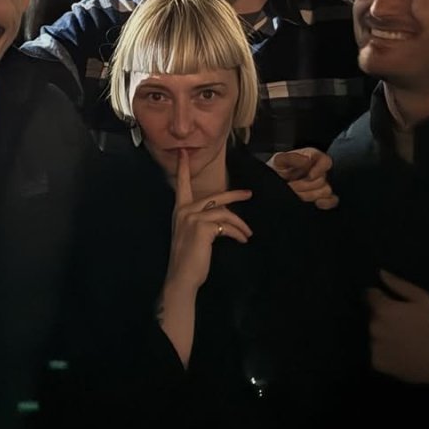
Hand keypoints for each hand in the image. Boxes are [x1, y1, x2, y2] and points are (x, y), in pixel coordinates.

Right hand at [164, 150, 251, 295]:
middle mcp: (184, 210)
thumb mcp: (192, 234)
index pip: (181, 184)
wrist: (182, 277)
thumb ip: (201, 221)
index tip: (183, 152)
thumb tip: (222, 216)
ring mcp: (193, 217)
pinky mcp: (203, 227)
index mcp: (179, 210)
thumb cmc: (188, 258)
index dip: (183, 167)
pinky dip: (237, 233)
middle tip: (248, 194)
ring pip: (225, 213)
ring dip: (240, 224)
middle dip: (235, 195)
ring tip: (248, 234)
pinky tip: (242, 240)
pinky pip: (227, 226)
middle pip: (216, 196)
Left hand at [268, 148, 337, 209]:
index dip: (320, 169)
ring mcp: (320, 185)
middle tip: (291, 186)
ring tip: (294, 194)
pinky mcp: (321, 198)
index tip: (309, 176)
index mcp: (310, 158)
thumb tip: (306, 160)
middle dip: (305, 185)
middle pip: (323, 179)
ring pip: (326, 191)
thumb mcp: (278, 161)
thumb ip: (290, 157)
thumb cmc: (274, 171)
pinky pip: (332, 200)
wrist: (269, 188)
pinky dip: (326, 203)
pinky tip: (316, 203)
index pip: (325, 161)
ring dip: (309, 195)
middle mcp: (317, 170)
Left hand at [367, 271, 428, 386]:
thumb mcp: (423, 300)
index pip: (370, 296)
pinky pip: (375, 352)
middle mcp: (374, 327)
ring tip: (401, 339)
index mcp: (384, 309)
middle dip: (382, 316)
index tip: (392, 304)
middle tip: (401, 324)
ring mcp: (374, 346)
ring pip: (373, 334)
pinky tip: (399, 352)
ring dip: (382, 334)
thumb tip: (381, 273)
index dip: (380, 297)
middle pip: (372, 316)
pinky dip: (383, 351)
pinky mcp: (376, 362)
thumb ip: (399, 285)